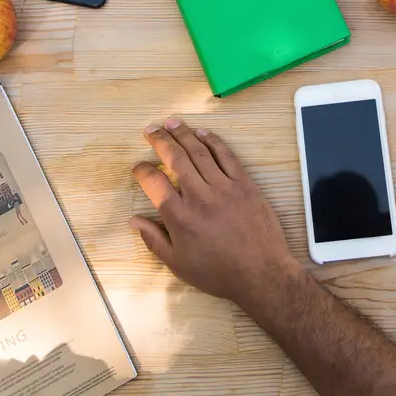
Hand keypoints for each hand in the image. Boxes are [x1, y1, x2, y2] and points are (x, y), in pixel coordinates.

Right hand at [129, 119, 299, 307]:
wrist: (261, 273)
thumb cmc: (218, 273)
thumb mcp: (178, 264)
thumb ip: (153, 240)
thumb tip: (133, 221)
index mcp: (179, 217)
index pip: (153, 182)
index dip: (142, 170)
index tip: (137, 166)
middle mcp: (199, 196)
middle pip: (175, 158)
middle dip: (160, 140)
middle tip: (150, 129)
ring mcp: (224, 187)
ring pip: (199, 152)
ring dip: (183, 134)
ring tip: (172, 122)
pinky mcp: (245, 184)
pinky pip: (226, 155)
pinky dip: (213, 141)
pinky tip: (202, 133)